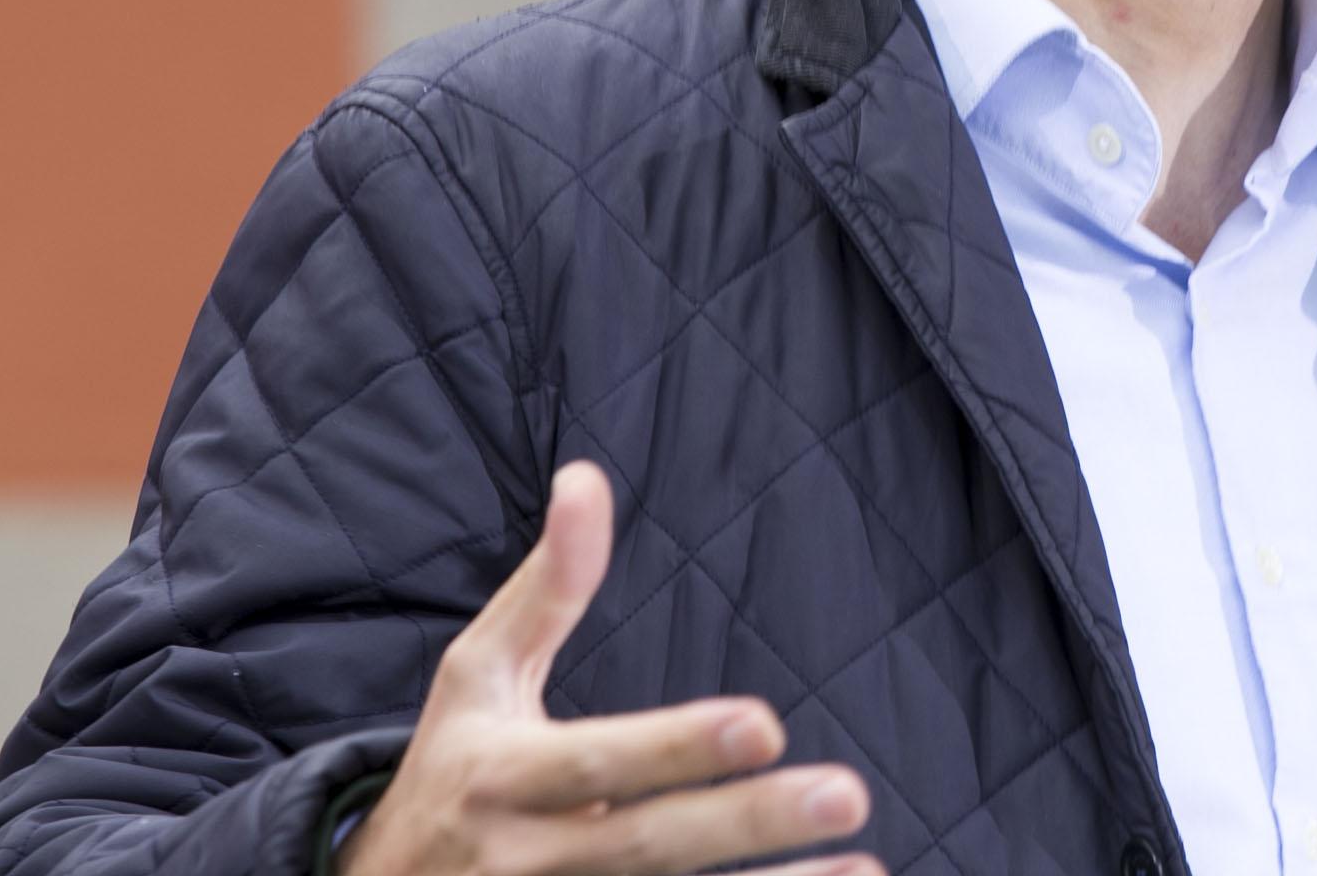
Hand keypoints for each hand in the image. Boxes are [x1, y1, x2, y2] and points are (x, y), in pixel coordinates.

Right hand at [336, 461, 878, 875]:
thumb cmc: (453, 768)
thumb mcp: (477, 675)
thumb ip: (546, 586)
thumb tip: (586, 478)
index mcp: (501, 776)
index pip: (596, 762)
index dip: (676, 748)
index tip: (764, 723)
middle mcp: (528, 859)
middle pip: (647, 845)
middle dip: (746, 825)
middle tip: (848, 793)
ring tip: (863, 868)